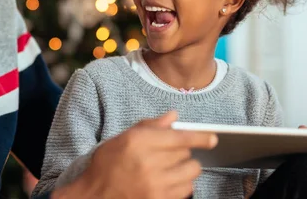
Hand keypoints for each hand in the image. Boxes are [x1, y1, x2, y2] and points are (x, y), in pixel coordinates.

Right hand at [56, 111, 217, 198]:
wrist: (93, 196)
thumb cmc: (107, 165)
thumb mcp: (123, 138)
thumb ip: (150, 125)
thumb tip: (174, 115)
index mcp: (139, 142)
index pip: (180, 137)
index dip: (200, 137)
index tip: (213, 138)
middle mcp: (148, 163)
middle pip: (186, 153)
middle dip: (182, 151)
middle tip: (169, 153)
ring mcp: (155, 185)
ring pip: (190, 172)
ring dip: (185, 168)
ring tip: (172, 168)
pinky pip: (186, 190)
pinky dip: (183, 185)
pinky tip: (170, 182)